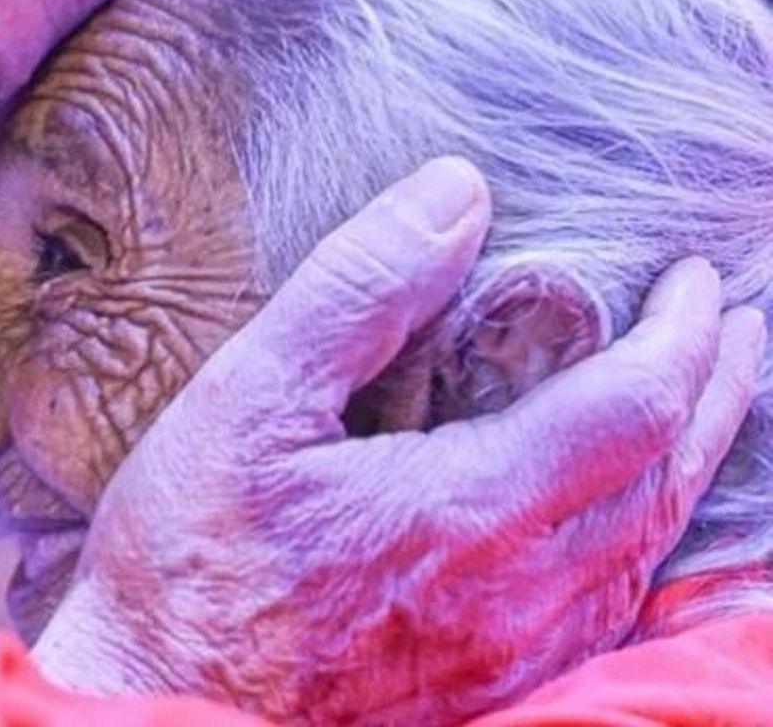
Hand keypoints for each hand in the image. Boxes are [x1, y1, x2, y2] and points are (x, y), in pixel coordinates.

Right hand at [33, 157, 764, 724]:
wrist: (152, 698)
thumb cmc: (191, 549)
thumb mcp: (252, 389)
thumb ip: (361, 286)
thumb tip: (458, 191)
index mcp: (472, 508)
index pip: (632, 409)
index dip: (680, 336)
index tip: (695, 277)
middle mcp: (521, 595)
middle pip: (665, 480)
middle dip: (713, 391)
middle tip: (735, 322)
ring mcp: (515, 656)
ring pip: (648, 551)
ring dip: (690, 461)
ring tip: (702, 399)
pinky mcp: (495, 692)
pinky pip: (614, 609)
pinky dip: (649, 537)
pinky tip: (634, 516)